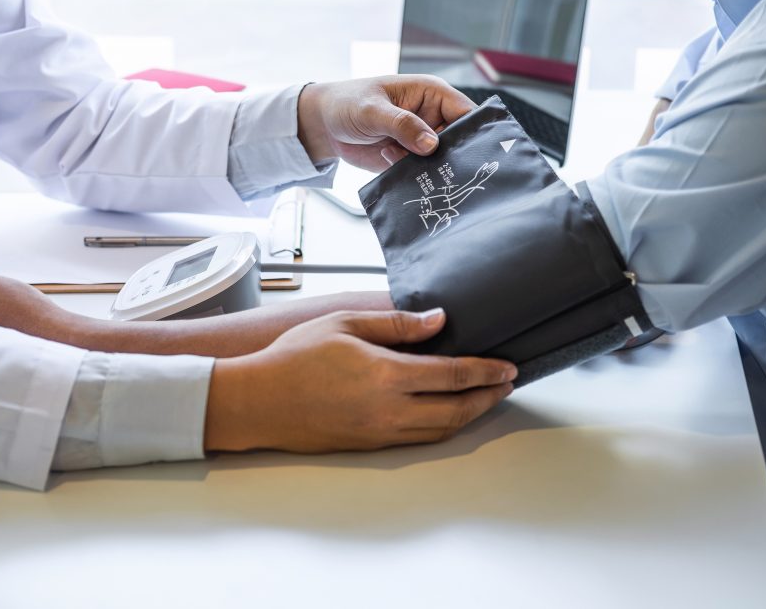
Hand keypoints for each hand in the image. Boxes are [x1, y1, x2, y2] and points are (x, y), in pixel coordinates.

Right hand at [205, 308, 516, 452]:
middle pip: (456, 409)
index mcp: (385, 375)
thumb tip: (437, 320)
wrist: (258, 402)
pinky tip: (446, 413)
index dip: (486, 371)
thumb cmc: (293, 358)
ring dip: (470, 415)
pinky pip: (419, 439)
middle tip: (506, 383)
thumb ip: (394, 323)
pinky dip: (443, 427)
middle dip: (488, 397)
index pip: (453, 374)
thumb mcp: (344, 323)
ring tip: (484, 398)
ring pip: (441, 430)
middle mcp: (389, 409)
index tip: (507, 366)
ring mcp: (380, 432)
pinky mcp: (369, 445)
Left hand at [296, 75, 475, 170]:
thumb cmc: (347, 103)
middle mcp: (433, 118)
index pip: (467, 112)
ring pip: (443, 162)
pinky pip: (423, 174)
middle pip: (461, 141)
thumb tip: (431, 144)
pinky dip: (418, 179)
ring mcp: (422, 141)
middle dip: (457, 158)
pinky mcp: (410, 160)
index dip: (478, 131)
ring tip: (421, 176)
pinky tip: (404, 178)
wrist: (323, 125)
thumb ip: (402, 125)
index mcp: (432, 95)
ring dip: (435, 172)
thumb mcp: (372, 110)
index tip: (481, 154)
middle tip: (450, 175)